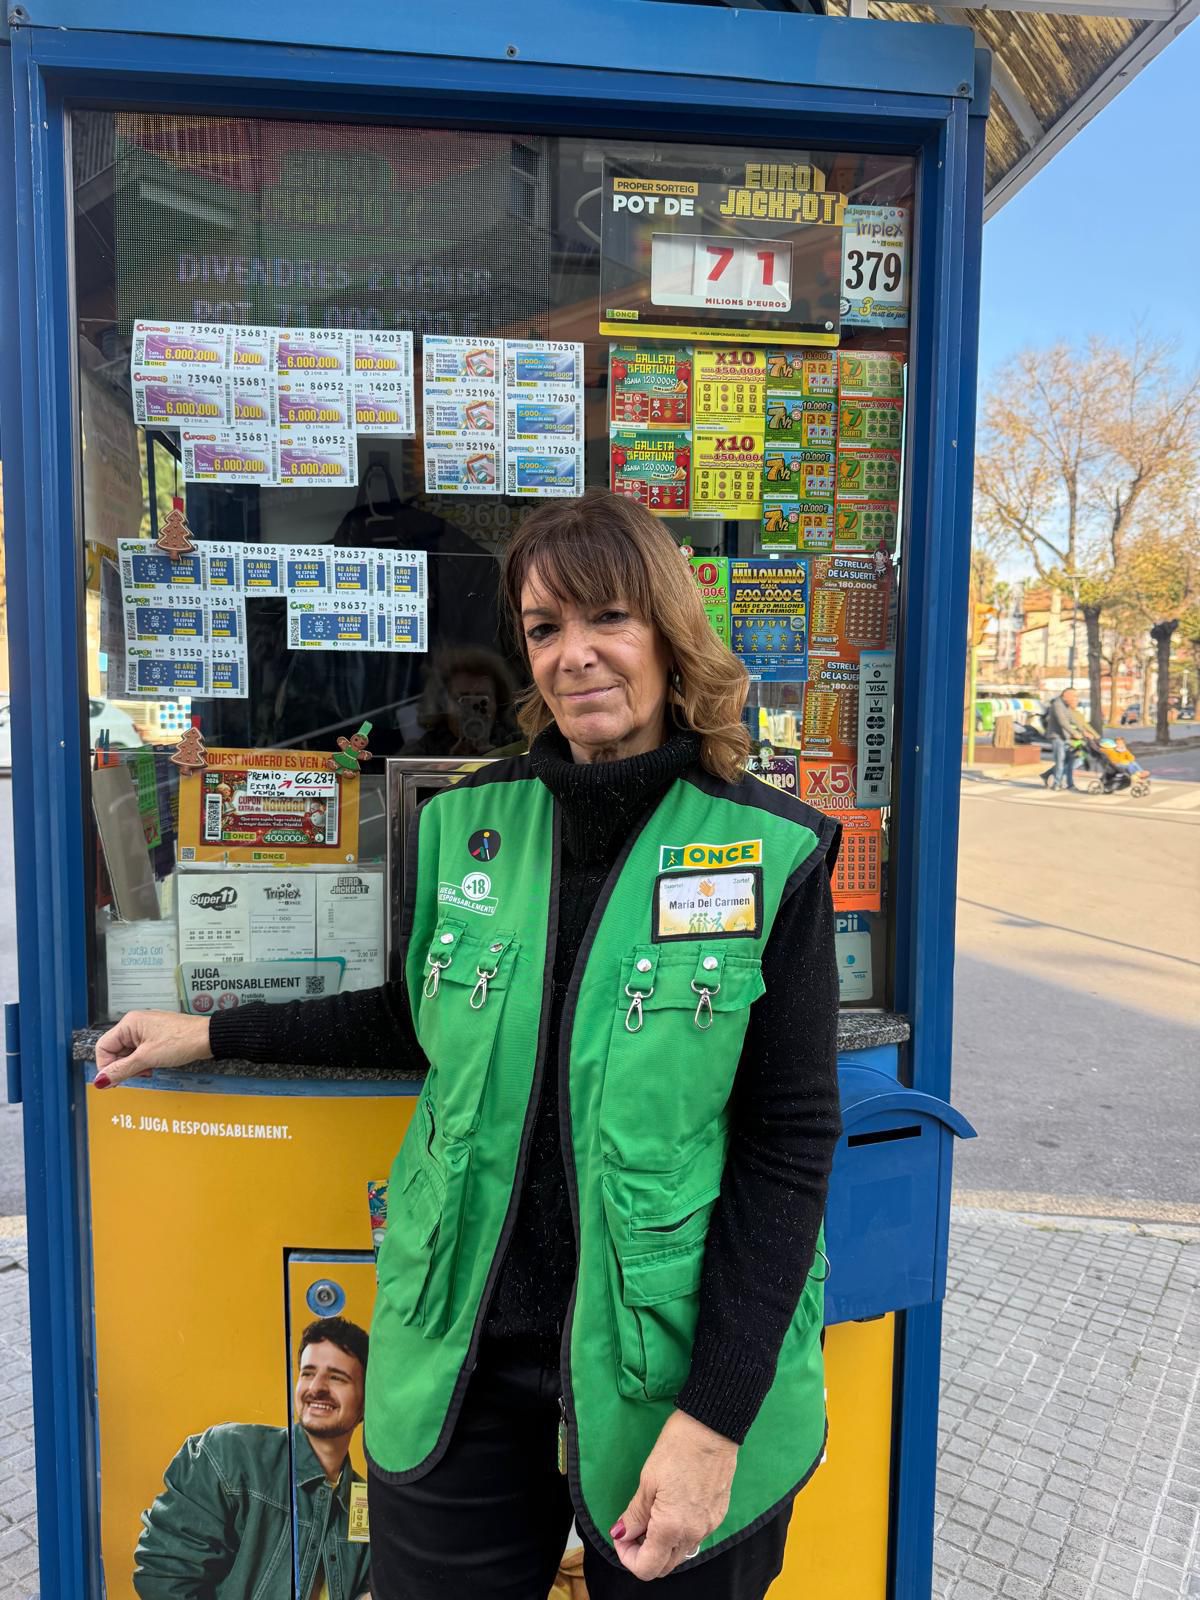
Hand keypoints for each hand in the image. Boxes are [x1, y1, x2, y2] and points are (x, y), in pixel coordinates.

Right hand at [93, 1011, 212, 1086]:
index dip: (106, 1066)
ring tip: (147, 1070)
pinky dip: (143, 1062)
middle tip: (136, 1075)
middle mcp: (135, 1024)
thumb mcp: (147, 1058)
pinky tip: (152, 1067)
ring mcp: (146, 1030)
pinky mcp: (156, 1037)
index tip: (114, 1081)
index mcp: (129, 1024)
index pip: (103, 1047)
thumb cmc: (182, 1041)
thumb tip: (101, 1081)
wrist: (208, 1038)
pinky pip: (140, 1052)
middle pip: (115, 1050)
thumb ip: (122, 1070)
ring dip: (133, 1066)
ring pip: (128, 1053)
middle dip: (122, 1067)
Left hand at [611, 1410, 737, 1580]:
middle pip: (664, 1566)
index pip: (647, 1568)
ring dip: (661, 1544)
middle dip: (643, 1554)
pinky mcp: (718, 1515)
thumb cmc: (677, 1448)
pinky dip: (679, 1533)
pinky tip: (671, 1508)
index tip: (621, 1535)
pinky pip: (695, 1537)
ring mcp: (708, 1526)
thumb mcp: (648, 1480)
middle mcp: (693, 1534)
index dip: (628, 1557)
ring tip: (650, 1516)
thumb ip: (635, 1514)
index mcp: (671, 1527)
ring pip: (680, 1552)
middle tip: (632, 1528)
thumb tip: (622, 1533)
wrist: (712, 1427)